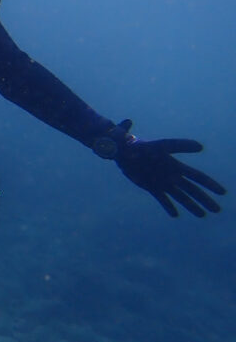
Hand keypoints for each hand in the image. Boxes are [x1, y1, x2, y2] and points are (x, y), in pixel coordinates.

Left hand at [107, 120, 225, 216]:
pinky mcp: (150, 187)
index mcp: (172, 163)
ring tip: (202, 215)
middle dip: (205, 198)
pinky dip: (168, 206)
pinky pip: (162, 199)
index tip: (221, 192)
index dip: (209, 183)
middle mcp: (170, 173)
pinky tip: (174, 214)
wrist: (119, 150)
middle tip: (218, 210)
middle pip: (192, 188)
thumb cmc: (131, 143)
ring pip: (180, 196)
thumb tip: (143, 126)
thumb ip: (148, 138)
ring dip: (191, 206)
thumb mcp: (142, 141)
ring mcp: (161, 181)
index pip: (195, 175)